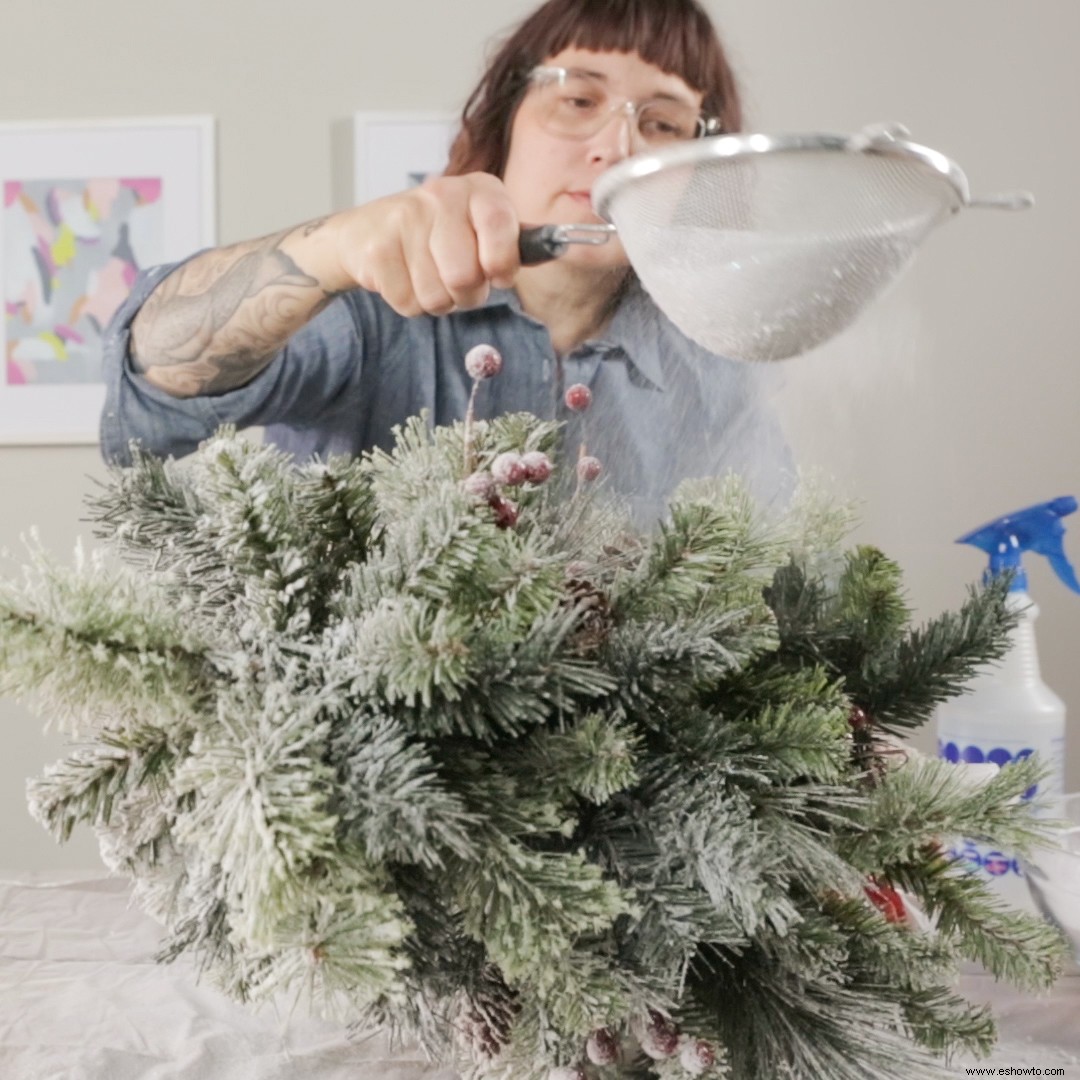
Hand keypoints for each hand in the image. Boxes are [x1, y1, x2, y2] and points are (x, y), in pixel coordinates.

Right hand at [335, 173, 520, 315]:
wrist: (368, 230)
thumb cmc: (439, 236)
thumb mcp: (482, 229)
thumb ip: (514, 242)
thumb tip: (558, 246)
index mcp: (479, 189)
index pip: (500, 228)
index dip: (502, 264)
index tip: (499, 275)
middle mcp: (441, 195)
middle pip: (464, 277)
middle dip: (465, 293)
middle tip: (456, 279)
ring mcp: (404, 218)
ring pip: (436, 296)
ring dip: (437, 300)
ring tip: (428, 275)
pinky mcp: (376, 247)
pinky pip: (408, 302)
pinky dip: (409, 302)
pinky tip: (404, 276)